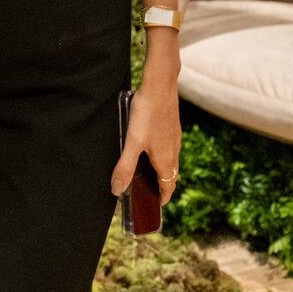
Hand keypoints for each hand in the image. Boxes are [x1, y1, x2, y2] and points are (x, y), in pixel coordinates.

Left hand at [110, 50, 180, 204]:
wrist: (161, 86)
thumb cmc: (147, 114)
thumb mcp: (132, 142)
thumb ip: (125, 167)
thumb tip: (117, 190)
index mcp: (165, 160)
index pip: (168, 187)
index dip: (162, 198)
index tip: (155, 205)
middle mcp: (174, 151)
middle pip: (170, 175)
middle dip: (161, 185)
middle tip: (147, 191)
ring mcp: (175, 138)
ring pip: (170, 161)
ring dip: (161, 170)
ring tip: (146, 171)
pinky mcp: (172, 127)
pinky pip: (169, 148)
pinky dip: (161, 155)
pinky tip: (148, 146)